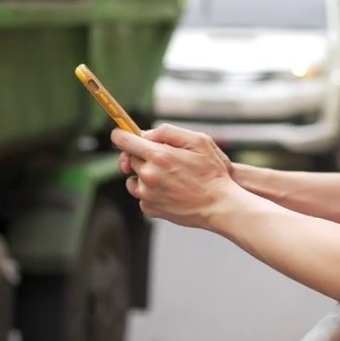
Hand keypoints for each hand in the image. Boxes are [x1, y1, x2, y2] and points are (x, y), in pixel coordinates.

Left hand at [111, 124, 239, 229]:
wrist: (219, 205)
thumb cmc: (212, 172)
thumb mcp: (199, 141)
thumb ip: (169, 132)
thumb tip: (146, 134)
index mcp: (158, 156)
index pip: (124, 140)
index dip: (121, 134)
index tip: (120, 134)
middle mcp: (148, 175)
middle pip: (130, 158)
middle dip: (142, 155)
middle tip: (162, 157)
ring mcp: (147, 194)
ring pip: (135, 178)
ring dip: (145, 174)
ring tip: (168, 176)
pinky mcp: (149, 208)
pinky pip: (141, 194)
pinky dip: (151, 191)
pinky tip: (170, 190)